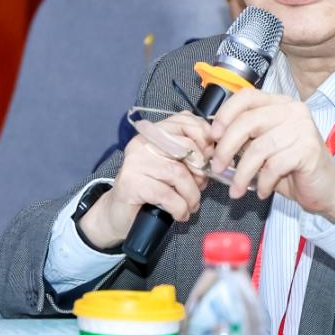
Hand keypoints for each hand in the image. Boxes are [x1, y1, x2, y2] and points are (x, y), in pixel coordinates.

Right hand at [79, 111, 212, 248]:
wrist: (119, 213)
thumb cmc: (150, 189)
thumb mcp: (172, 167)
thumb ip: (190, 156)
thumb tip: (216, 157)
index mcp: (154, 133)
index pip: (184, 120)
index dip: (204, 137)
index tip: (210, 158)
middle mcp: (143, 143)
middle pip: (186, 147)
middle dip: (201, 171)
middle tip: (201, 187)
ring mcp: (135, 162)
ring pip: (178, 174)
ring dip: (191, 195)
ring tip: (191, 206)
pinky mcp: (131, 184)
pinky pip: (167, 194)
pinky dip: (180, 208)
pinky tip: (180, 214)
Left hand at [209, 89, 334, 221]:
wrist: (325, 187)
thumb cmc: (292, 167)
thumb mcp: (263, 147)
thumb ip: (244, 138)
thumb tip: (215, 140)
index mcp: (279, 104)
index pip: (246, 97)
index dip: (225, 114)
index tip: (213, 135)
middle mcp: (293, 110)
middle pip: (248, 121)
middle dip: (226, 147)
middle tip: (217, 167)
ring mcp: (303, 128)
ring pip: (258, 148)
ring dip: (242, 173)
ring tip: (238, 189)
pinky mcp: (308, 150)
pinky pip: (274, 166)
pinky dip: (263, 182)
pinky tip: (262, 191)